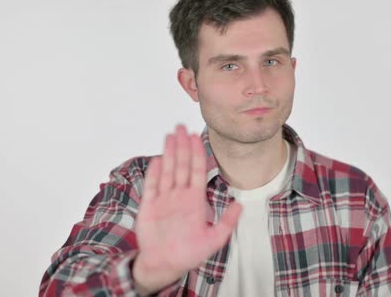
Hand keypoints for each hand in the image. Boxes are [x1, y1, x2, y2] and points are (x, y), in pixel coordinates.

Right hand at [132, 125, 241, 294]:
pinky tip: (158, 159)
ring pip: (167, 171)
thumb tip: (241, 205)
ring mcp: (164, 200)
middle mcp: (180, 196)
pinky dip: (154, 173)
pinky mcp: (149, 206)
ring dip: (169, 153)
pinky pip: (152, 187)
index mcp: (195, 200)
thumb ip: (227, 222)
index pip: (198, 171)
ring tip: (170, 135)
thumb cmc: (189, 254)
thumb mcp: (214, 240)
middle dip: (182, 146)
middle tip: (181, 126)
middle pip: (182, 165)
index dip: (197, 153)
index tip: (196, 136)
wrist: (165, 264)